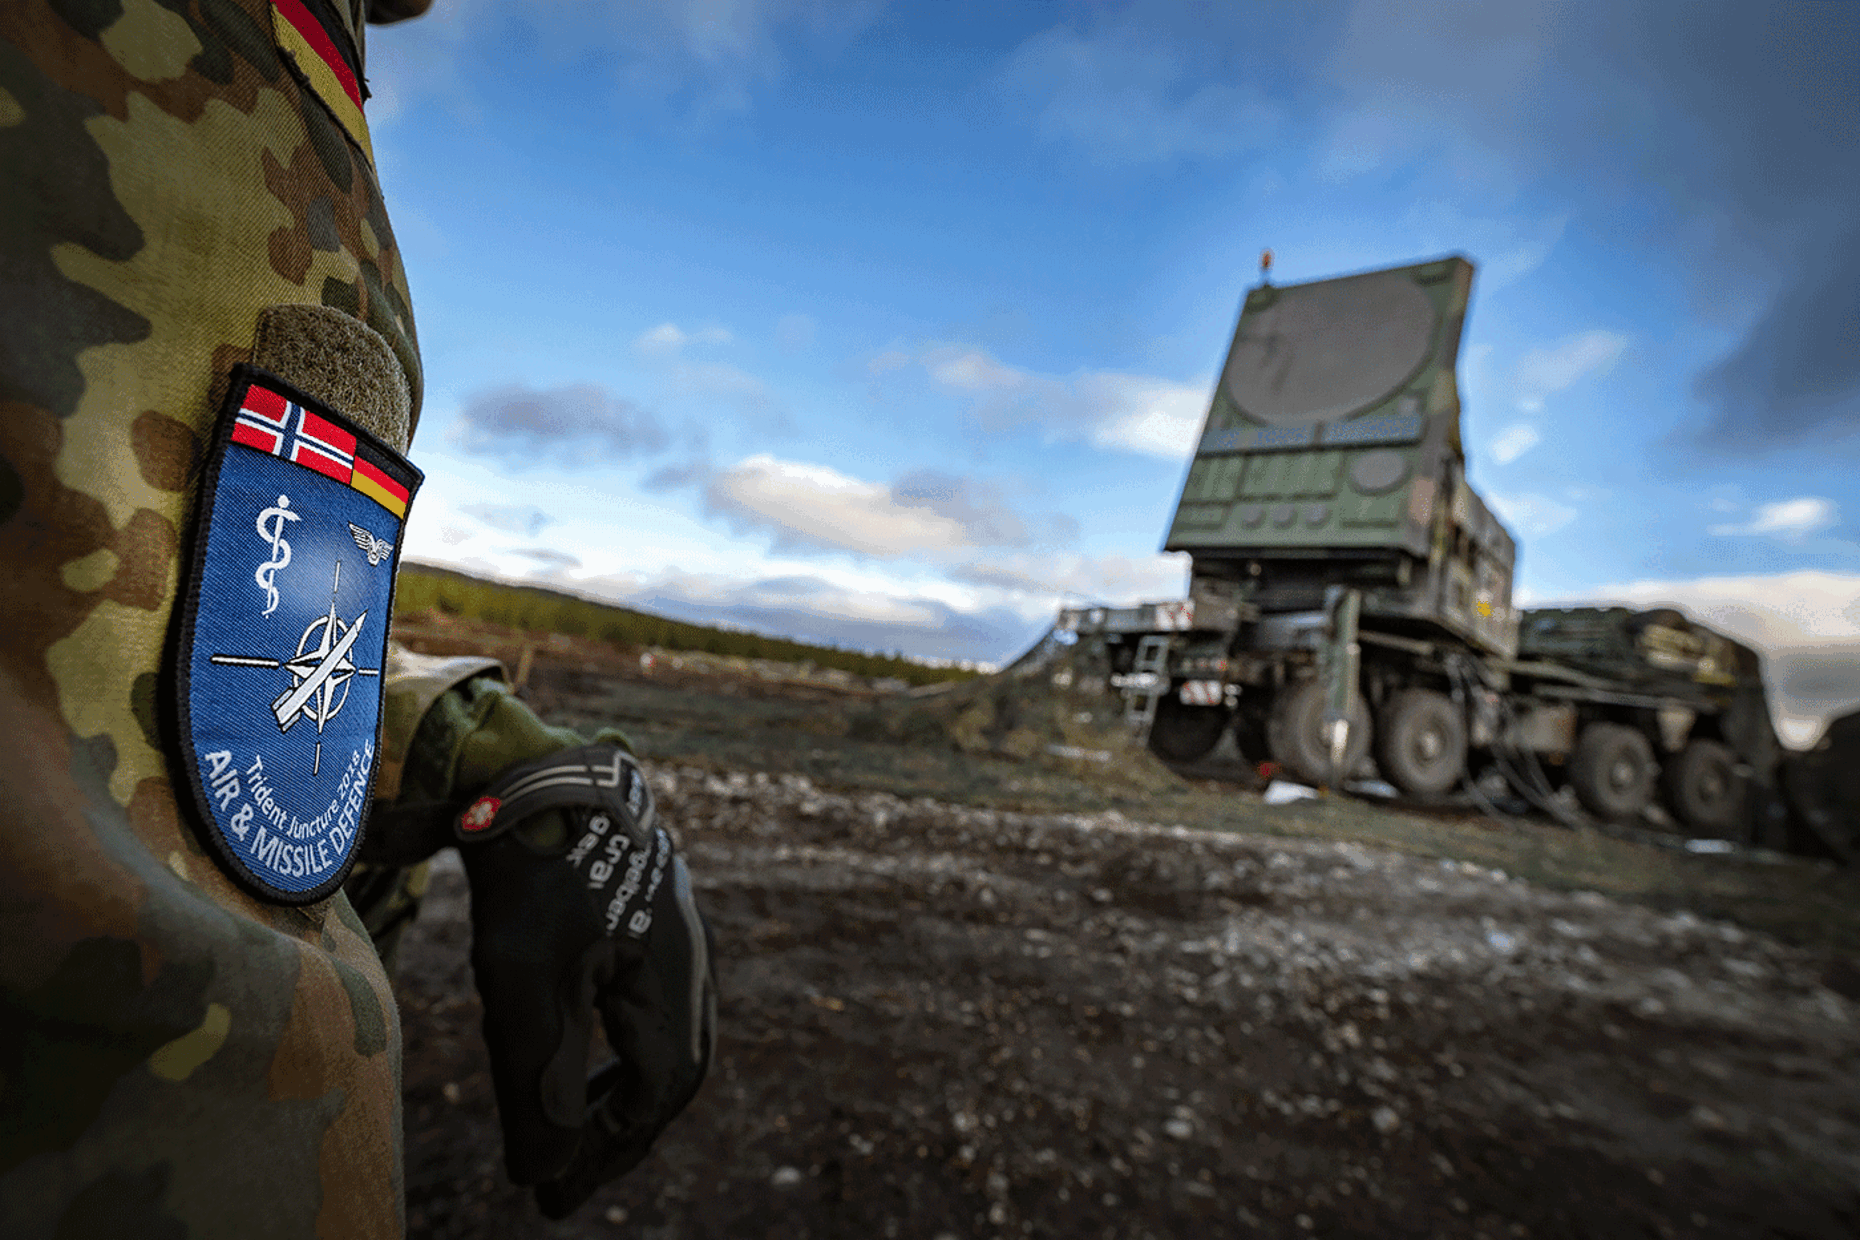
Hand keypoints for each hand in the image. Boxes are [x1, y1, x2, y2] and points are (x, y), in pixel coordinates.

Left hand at [453, 745, 716, 1218]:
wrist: (539, 767)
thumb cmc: (530, 870)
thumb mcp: (518, 982)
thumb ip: (533, 1082)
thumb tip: (541, 1175)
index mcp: (672, 979)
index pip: (652, 1094)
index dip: (602, 1152)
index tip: (547, 1196)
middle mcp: (692, 960)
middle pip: (673, 1074)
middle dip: (618, 1134)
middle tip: (561, 1183)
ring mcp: (680, 934)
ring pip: (668, 1039)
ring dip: (622, 1094)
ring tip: (571, 1131)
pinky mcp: (657, 918)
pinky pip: (656, 1004)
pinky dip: (621, 1048)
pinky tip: (580, 1053)